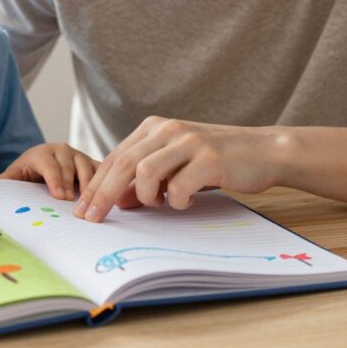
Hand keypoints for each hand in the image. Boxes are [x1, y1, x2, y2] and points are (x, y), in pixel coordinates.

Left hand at [0, 143, 98, 200]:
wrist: (44, 165)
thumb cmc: (29, 174)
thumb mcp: (16, 175)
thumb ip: (7, 181)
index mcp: (42, 152)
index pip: (50, 165)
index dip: (55, 180)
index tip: (60, 196)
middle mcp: (62, 150)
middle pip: (70, 165)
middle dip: (71, 184)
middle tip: (72, 203)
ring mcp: (79, 155)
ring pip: (87, 166)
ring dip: (89, 184)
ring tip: (88, 201)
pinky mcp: (92, 162)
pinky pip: (100, 170)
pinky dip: (103, 181)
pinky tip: (104, 195)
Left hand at [74, 117, 281, 221]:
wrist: (265, 151)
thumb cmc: (218, 161)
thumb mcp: (177, 167)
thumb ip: (148, 181)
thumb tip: (120, 201)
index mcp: (155, 128)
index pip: (115, 157)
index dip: (96, 184)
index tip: (82, 209)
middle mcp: (168, 129)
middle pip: (122, 163)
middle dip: (102, 194)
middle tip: (91, 219)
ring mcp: (189, 141)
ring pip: (145, 171)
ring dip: (146, 196)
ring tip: (159, 204)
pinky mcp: (209, 158)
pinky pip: (179, 185)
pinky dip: (177, 200)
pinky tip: (187, 201)